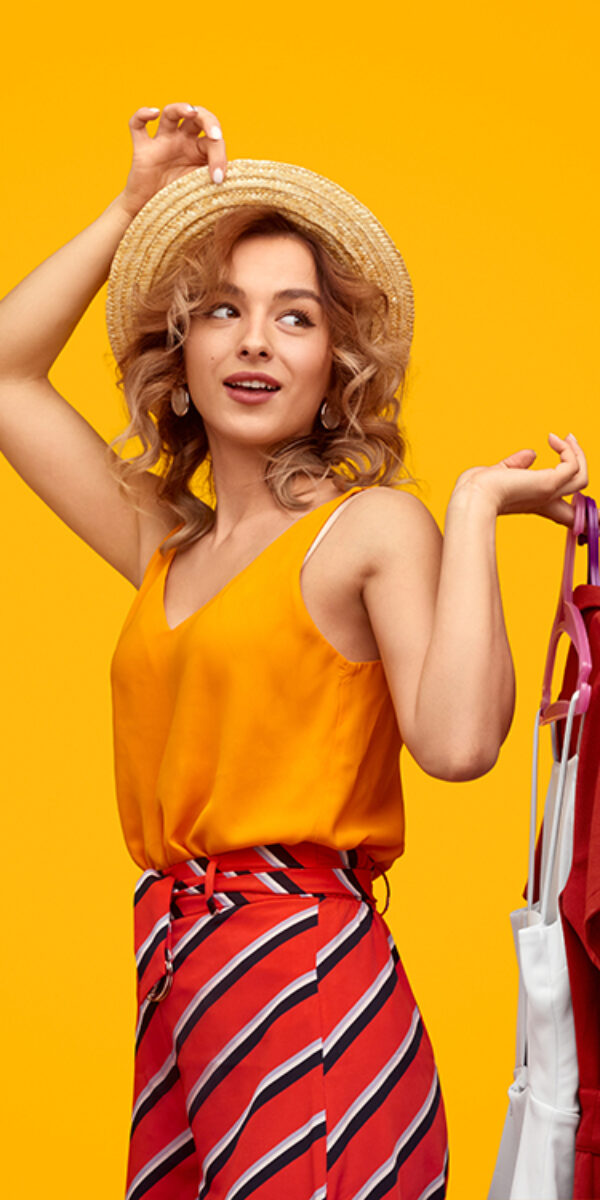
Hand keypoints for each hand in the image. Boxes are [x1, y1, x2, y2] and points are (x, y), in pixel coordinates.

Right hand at [117, 102, 227, 219]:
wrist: (151, 214)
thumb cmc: (178, 202)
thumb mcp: (202, 190)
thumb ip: (216, 180)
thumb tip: (238, 179)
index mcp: (198, 149)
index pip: (212, 140)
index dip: (220, 156)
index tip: (219, 180)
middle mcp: (181, 141)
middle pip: (196, 116)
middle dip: (209, 121)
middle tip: (216, 137)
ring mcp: (161, 142)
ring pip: (170, 113)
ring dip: (181, 108)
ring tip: (191, 111)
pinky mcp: (142, 149)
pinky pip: (137, 125)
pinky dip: (142, 115)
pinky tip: (153, 114)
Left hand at [451, 432, 588, 526]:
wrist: (473, 497)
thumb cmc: (476, 490)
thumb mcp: (500, 473)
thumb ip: (517, 465)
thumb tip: (532, 453)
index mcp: (533, 502)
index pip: (564, 514)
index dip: (576, 510)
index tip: (582, 495)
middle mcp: (545, 501)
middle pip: (579, 497)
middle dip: (583, 472)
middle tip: (571, 442)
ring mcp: (550, 492)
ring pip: (581, 478)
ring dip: (578, 454)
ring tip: (566, 437)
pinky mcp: (550, 483)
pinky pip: (573, 465)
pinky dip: (567, 449)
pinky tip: (551, 439)